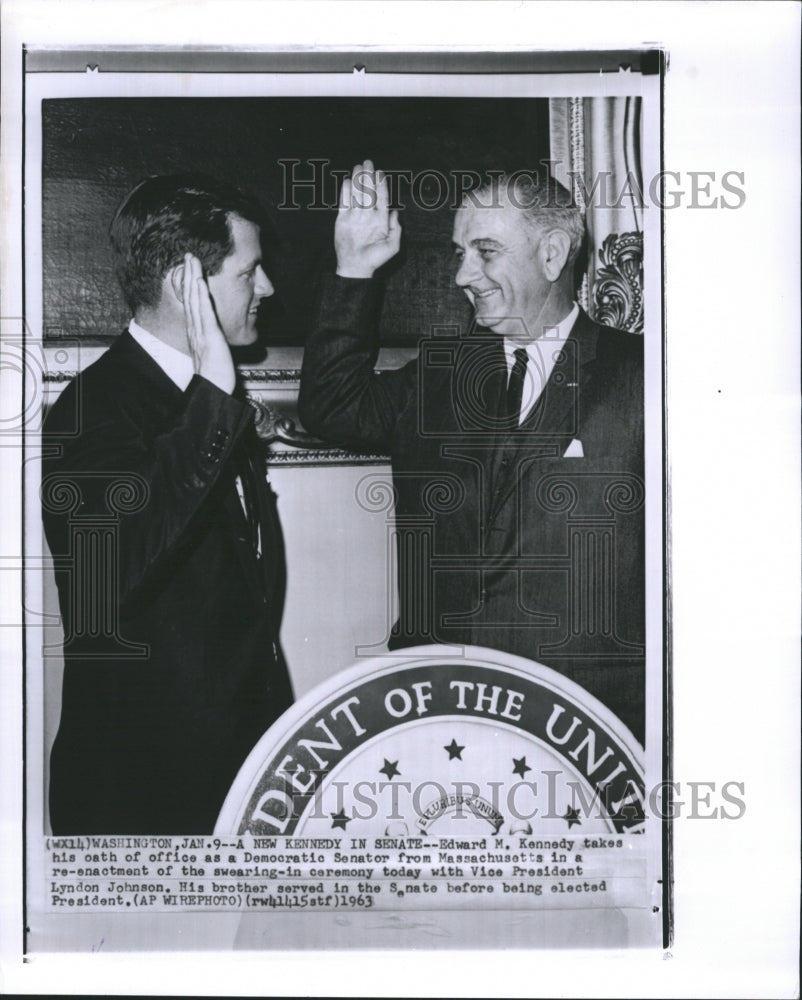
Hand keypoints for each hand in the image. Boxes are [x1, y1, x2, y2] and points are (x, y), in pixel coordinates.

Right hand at [182, 253, 235, 393]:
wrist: (212, 386)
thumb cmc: (214, 374)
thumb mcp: (210, 352)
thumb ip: (208, 341)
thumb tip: (209, 337)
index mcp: (195, 331)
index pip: (191, 303)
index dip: (189, 286)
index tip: (189, 270)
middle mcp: (194, 328)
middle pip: (190, 296)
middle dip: (188, 275)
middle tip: (187, 256)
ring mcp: (200, 329)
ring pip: (194, 298)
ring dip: (192, 277)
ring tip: (191, 260)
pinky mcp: (208, 333)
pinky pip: (203, 310)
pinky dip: (199, 294)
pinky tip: (198, 280)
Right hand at [334, 160, 401, 278]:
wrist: (355, 266)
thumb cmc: (375, 259)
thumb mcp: (391, 247)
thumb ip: (396, 230)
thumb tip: (396, 212)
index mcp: (380, 219)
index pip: (382, 198)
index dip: (381, 185)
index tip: (380, 173)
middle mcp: (368, 215)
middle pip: (368, 191)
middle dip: (368, 176)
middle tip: (368, 162)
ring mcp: (355, 216)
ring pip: (356, 193)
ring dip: (357, 180)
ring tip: (358, 167)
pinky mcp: (342, 218)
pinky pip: (344, 202)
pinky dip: (345, 191)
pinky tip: (347, 181)